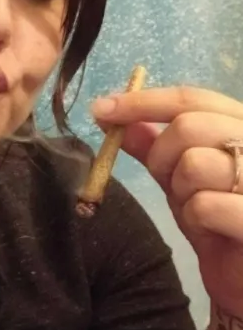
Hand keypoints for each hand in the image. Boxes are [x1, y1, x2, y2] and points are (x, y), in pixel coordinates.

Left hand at [92, 86, 242, 315]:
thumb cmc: (217, 226)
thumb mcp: (180, 180)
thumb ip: (154, 147)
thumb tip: (115, 117)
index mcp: (242, 125)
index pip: (192, 98)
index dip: (143, 102)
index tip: (101, 109)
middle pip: (188, 126)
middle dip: (162, 157)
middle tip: (170, 184)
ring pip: (194, 164)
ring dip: (181, 193)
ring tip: (198, 210)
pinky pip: (204, 205)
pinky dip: (196, 219)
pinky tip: (211, 231)